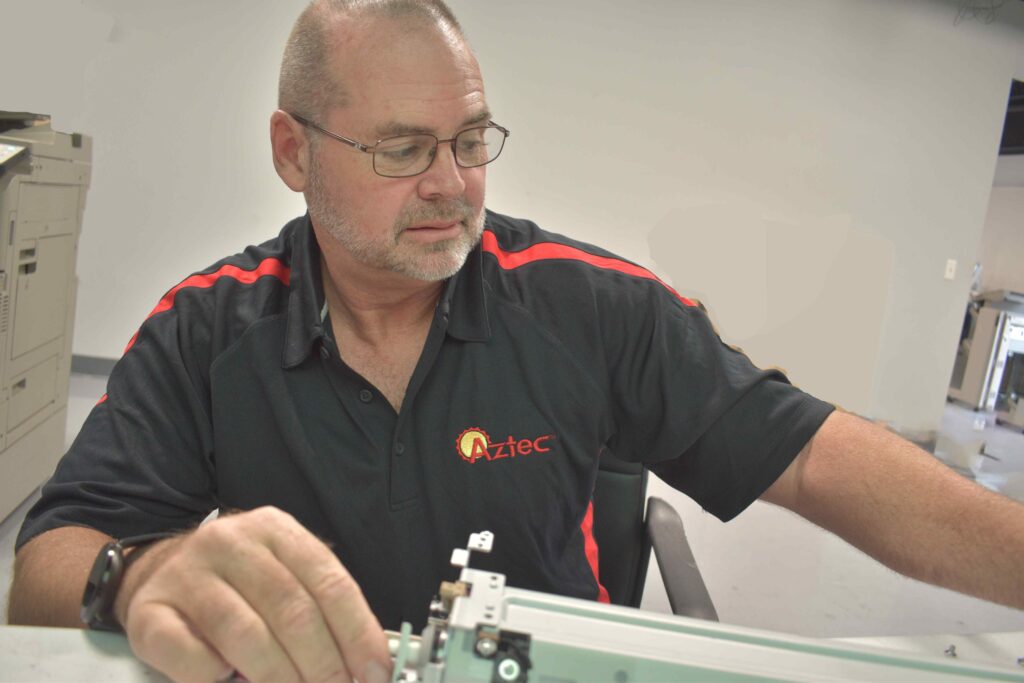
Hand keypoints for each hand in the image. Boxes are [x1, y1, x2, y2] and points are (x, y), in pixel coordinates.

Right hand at [115, 506, 391, 682]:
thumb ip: (322, 608)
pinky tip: (228, 679)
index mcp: (275, 529)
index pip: (329, 582)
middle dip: (323, 665)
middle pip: (292, 611)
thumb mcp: (285, 573)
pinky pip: (192, 657)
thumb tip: (369, 662)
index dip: (357, 633)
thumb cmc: (238, 581)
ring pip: (246, 636)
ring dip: (279, 679)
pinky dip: (216, 678)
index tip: (373, 672)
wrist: (157, 569)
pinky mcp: (150, 612)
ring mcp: (187, 575)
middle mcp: (230, 542)